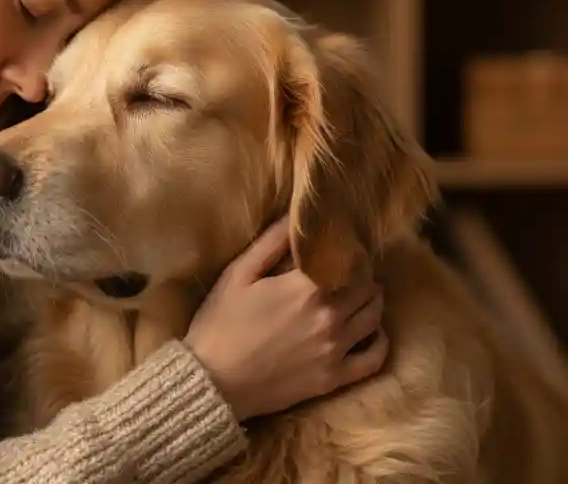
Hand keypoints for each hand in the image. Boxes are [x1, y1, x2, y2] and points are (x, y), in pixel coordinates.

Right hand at [184, 216, 387, 422]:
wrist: (214, 380)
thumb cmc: (222, 322)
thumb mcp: (239, 273)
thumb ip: (271, 243)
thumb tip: (296, 215)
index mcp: (306, 288)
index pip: (350, 261)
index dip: (350, 251)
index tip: (342, 247)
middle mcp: (330, 317)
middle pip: (367, 287)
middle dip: (362, 274)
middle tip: (349, 269)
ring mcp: (336, 351)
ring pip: (374, 317)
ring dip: (372, 301)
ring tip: (358, 293)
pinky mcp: (334, 378)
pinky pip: (374, 358)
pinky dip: (380, 341)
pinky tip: (371, 330)